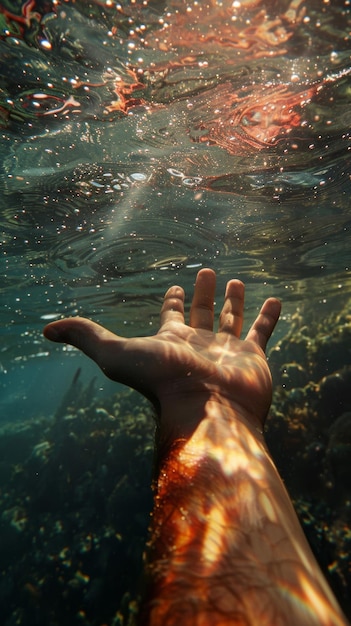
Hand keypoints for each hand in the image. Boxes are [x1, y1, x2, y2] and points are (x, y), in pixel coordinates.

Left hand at [44, 268, 279, 443]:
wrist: (206, 410)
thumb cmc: (161, 382)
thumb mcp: (115, 353)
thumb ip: (85, 336)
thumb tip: (46, 328)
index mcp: (172, 340)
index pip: (171, 315)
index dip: (172, 300)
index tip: (174, 287)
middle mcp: (199, 344)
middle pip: (201, 313)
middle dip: (202, 293)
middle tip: (206, 271)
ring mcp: (227, 350)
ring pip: (232, 318)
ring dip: (233, 300)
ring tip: (235, 280)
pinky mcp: (253, 357)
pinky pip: (263, 331)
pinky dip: (269, 315)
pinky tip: (274, 299)